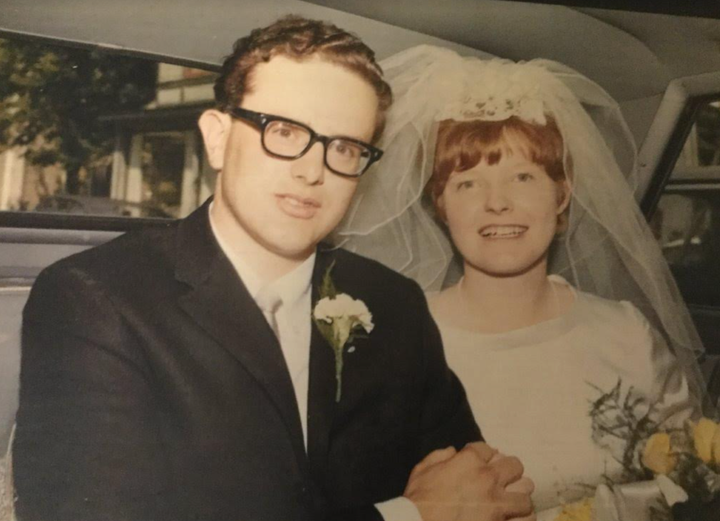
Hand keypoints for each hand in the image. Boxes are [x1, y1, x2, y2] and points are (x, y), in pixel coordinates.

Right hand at [404, 442, 533, 520]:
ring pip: (526, 491)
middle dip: (508, 470)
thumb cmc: (419, 500)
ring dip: (518, 494)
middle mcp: (487, 478)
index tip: (481, 463)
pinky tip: (515, 517)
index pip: (488, 449)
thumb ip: (439, 456)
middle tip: (501, 479)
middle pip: (514, 465)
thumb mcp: (422, 470)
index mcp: (468, 461)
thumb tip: (452, 452)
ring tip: (512, 499)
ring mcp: (497, 503)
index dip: (484, 455)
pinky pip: (527, 517)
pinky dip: (523, 516)